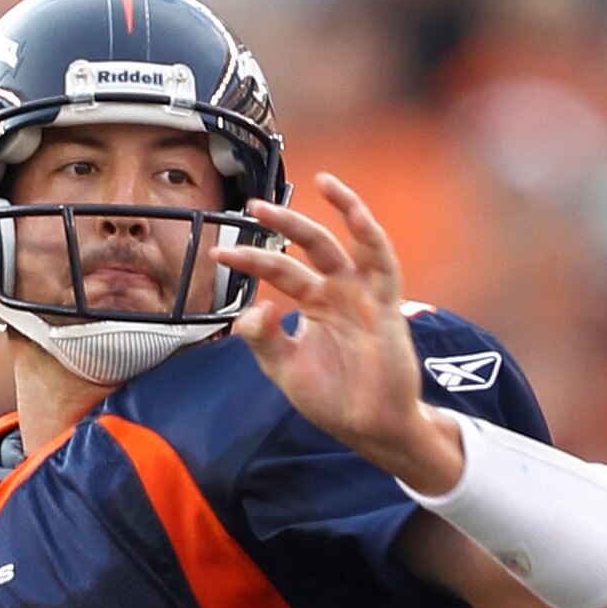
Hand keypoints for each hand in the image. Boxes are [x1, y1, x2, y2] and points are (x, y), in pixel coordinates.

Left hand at [217, 173, 462, 491]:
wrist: (370, 426)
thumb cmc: (332, 398)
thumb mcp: (285, 370)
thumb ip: (264, 340)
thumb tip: (251, 309)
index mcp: (314, 302)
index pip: (278, 269)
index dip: (250, 260)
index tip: (219, 253)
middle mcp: (337, 290)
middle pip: (310, 245)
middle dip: (284, 224)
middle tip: (253, 206)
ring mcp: (363, 295)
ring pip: (347, 243)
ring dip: (338, 210)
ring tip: (321, 181)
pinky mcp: (387, 305)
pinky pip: (383, 263)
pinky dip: (371, 236)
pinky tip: (356, 214)